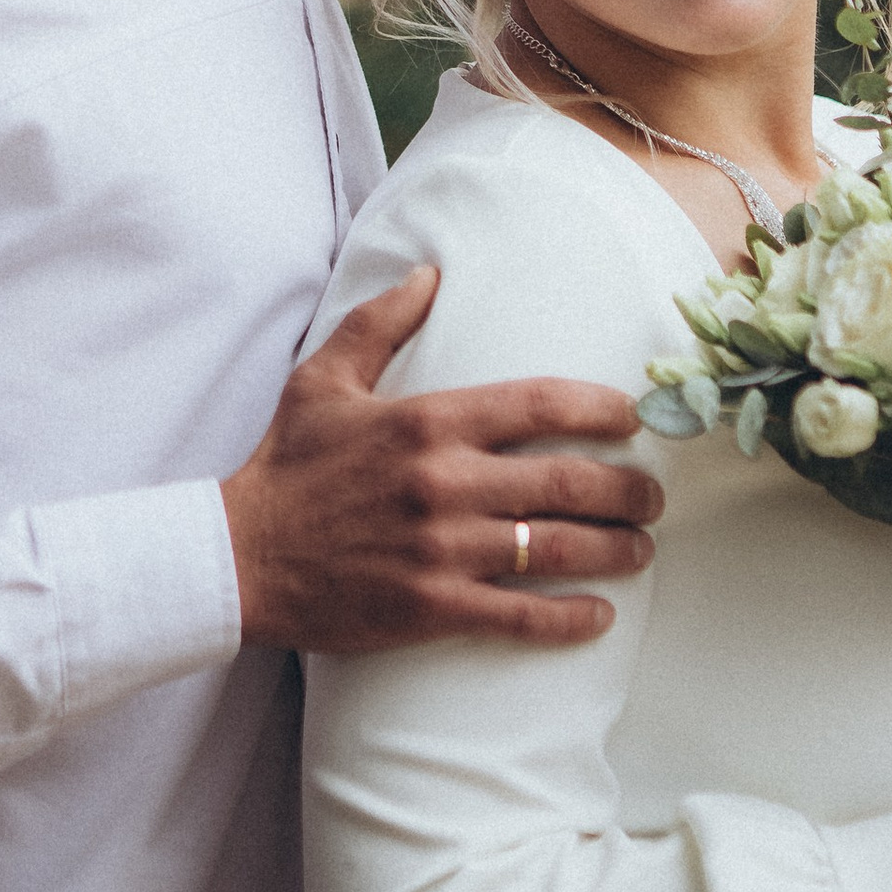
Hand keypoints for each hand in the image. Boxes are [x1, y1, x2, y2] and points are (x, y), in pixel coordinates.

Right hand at [222, 266, 663, 652]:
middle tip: (652, 495)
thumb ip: (381, 321)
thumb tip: (430, 273)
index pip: (538, 402)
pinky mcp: (432, 607)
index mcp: (427, 421)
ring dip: (613, 550)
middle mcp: (444, 483)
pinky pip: (519, 616)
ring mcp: (442, 550)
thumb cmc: (286, 464)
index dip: (599, 407)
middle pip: (566, 480)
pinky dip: (569, 618)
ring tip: (639, 547)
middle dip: (626, 489)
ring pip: (555, 548)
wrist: (239, 558)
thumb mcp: (323, 378)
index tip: (632, 416)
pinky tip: (600, 615)